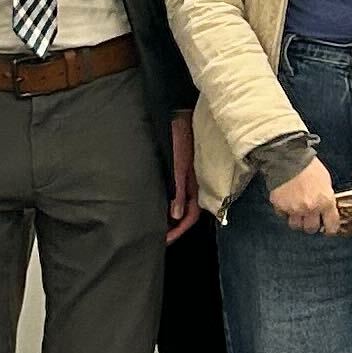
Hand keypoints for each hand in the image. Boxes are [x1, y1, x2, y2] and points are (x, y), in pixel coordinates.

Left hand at [167, 112, 201, 242]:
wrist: (177, 112)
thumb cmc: (178, 137)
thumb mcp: (177, 165)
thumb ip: (178, 190)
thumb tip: (175, 215)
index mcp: (195, 184)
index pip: (191, 215)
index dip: (178, 230)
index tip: (164, 240)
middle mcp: (192, 183)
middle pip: (187, 213)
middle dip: (174, 228)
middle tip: (158, 238)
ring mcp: (187, 177)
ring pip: (182, 204)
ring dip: (171, 217)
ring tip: (157, 226)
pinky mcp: (180, 170)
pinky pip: (178, 193)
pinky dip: (170, 203)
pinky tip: (159, 204)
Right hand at [268, 155, 344, 235]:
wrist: (289, 157)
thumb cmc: (309, 166)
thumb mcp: (326, 181)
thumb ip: (327, 197)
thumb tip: (327, 207)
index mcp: (325, 202)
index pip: (331, 225)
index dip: (330, 229)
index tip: (328, 228)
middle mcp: (310, 208)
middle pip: (311, 229)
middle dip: (311, 224)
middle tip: (310, 218)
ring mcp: (294, 209)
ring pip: (295, 225)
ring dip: (297, 220)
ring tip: (297, 211)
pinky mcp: (280, 206)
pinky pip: (283, 215)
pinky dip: (285, 211)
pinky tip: (287, 202)